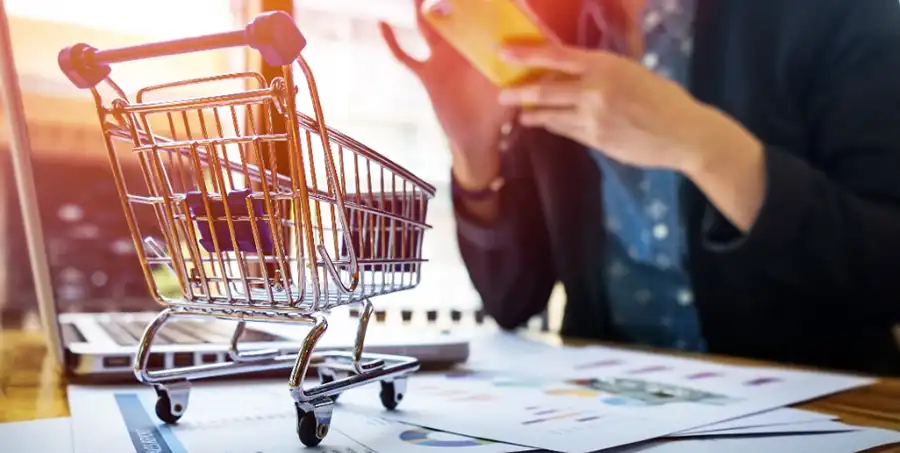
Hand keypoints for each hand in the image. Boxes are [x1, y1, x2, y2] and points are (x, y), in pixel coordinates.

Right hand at [379, 5, 513, 188]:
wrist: (476, 140)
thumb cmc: (499, 116)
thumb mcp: (511, 89)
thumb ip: (517, 69)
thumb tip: (533, 46)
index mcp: (483, 49)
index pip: (484, 17)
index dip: (486, 1)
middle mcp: (462, 49)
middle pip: (453, 14)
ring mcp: (442, 59)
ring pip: (427, 26)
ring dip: (420, 8)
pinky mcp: (427, 74)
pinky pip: (406, 56)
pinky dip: (393, 41)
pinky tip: (382, 23)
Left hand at [497, 43, 767, 230]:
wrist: (684, 134)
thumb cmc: (663, 98)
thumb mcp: (633, 72)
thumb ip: (602, 73)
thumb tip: (573, 73)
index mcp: (605, 66)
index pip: (557, 57)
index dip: (527, 55)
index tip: (504, 54)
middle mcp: (595, 90)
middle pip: (545, 89)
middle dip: (520, 93)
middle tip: (503, 96)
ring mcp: (593, 118)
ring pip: (552, 115)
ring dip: (534, 114)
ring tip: (522, 114)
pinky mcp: (596, 141)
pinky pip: (567, 131)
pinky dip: (555, 126)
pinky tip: (547, 124)